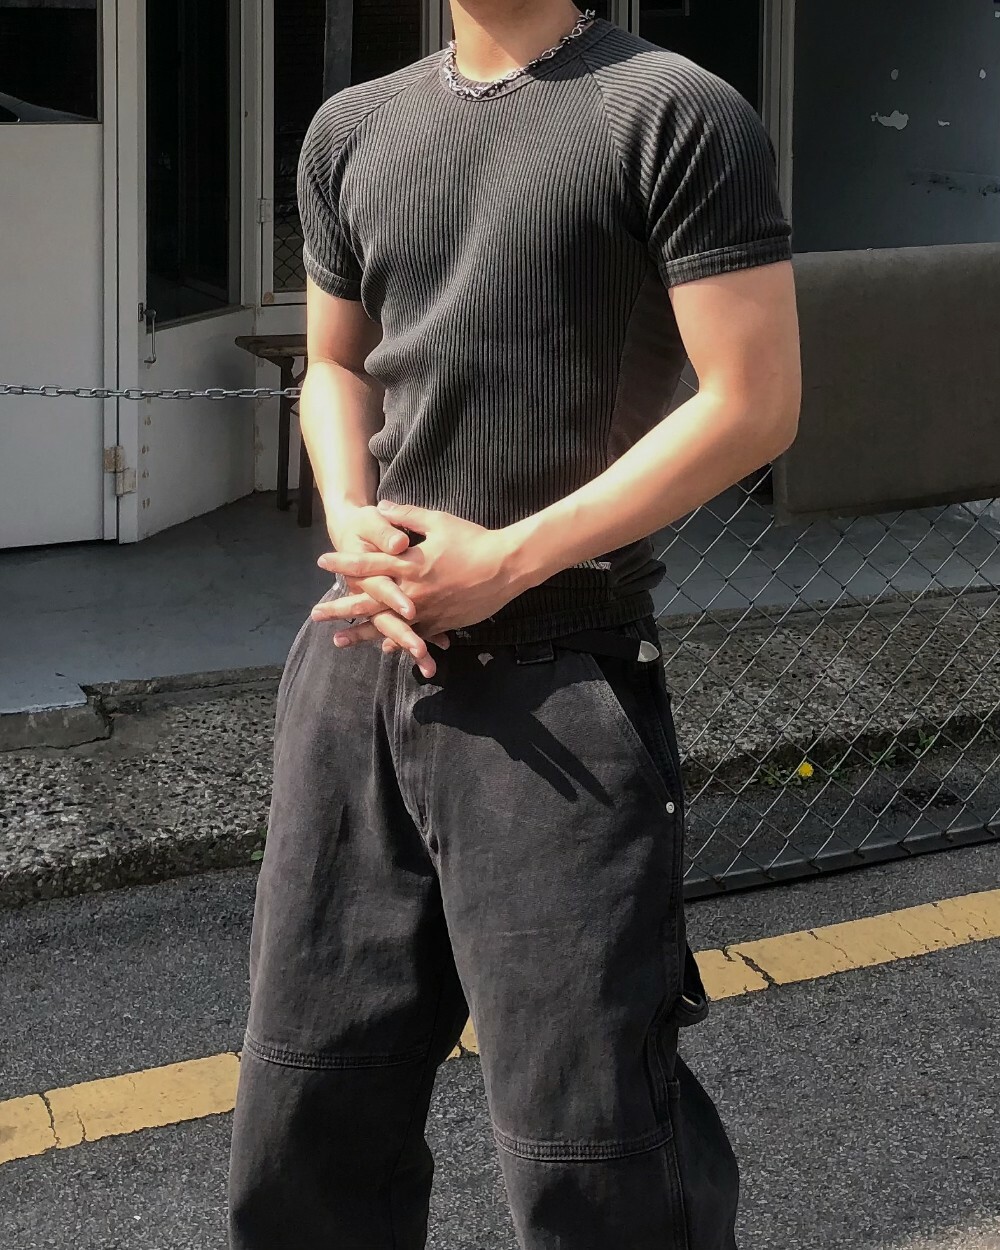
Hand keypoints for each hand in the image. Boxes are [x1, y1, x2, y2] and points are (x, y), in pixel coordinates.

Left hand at [312, 502, 521, 648]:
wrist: (506, 567)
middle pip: (368, 601)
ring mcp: (426, 610)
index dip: (344, 563)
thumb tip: (381, 506)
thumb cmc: (473, 540)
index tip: (322, 562)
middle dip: (340, 608)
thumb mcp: (438, 521)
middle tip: (316, 614)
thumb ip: (407, 516)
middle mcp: (412, 590)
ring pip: (387, 625)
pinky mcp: (442, 622)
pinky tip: (382, 648)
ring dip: (361, 634)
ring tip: (338, 641)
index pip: (368, 564)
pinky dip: (398, 642)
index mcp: (409, 564)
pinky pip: (416, 635)